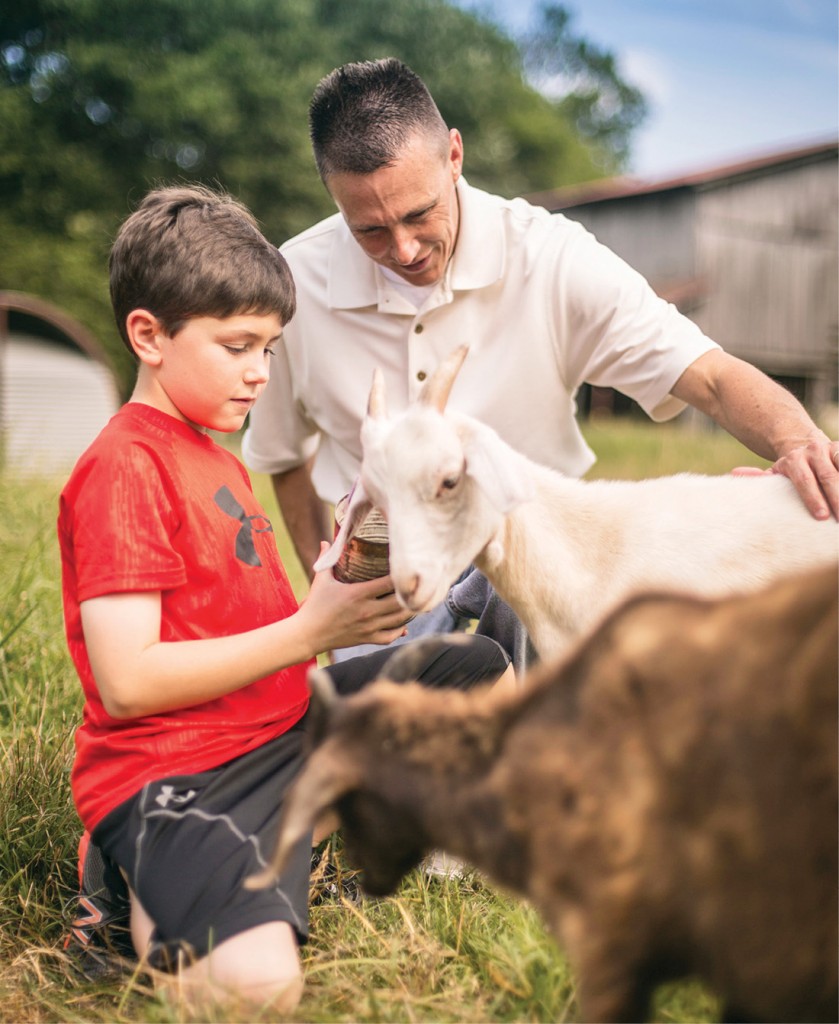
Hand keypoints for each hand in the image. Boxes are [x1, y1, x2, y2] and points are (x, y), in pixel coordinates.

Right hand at [296, 543, 410, 651]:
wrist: (307, 634)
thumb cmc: (314, 605)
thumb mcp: (321, 580)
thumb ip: (326, 559)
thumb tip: (326, 541)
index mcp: (358, 593)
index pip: (389, 582)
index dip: (402, 575)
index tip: (408, 568)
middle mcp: (367, 610)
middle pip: (400, 601)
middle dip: (411, 593)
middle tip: (418, 586)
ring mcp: (368, 627)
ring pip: (400, 619)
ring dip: (410, 610)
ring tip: (415, 601)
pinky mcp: (367, 639)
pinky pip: (391, 636)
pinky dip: (400, 630)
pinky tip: (403, 624)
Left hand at [733, 436, 838, 519]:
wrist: (809, 445)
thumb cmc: (792, 470)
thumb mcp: (776, 473)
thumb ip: (759, 477)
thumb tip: (735, 473)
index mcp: (793, 460)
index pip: (803, 480)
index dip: (813, 498)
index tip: (821, 517)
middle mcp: (814, 451)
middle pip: (829, 477)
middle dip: (837, 498)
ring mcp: (832, 448)